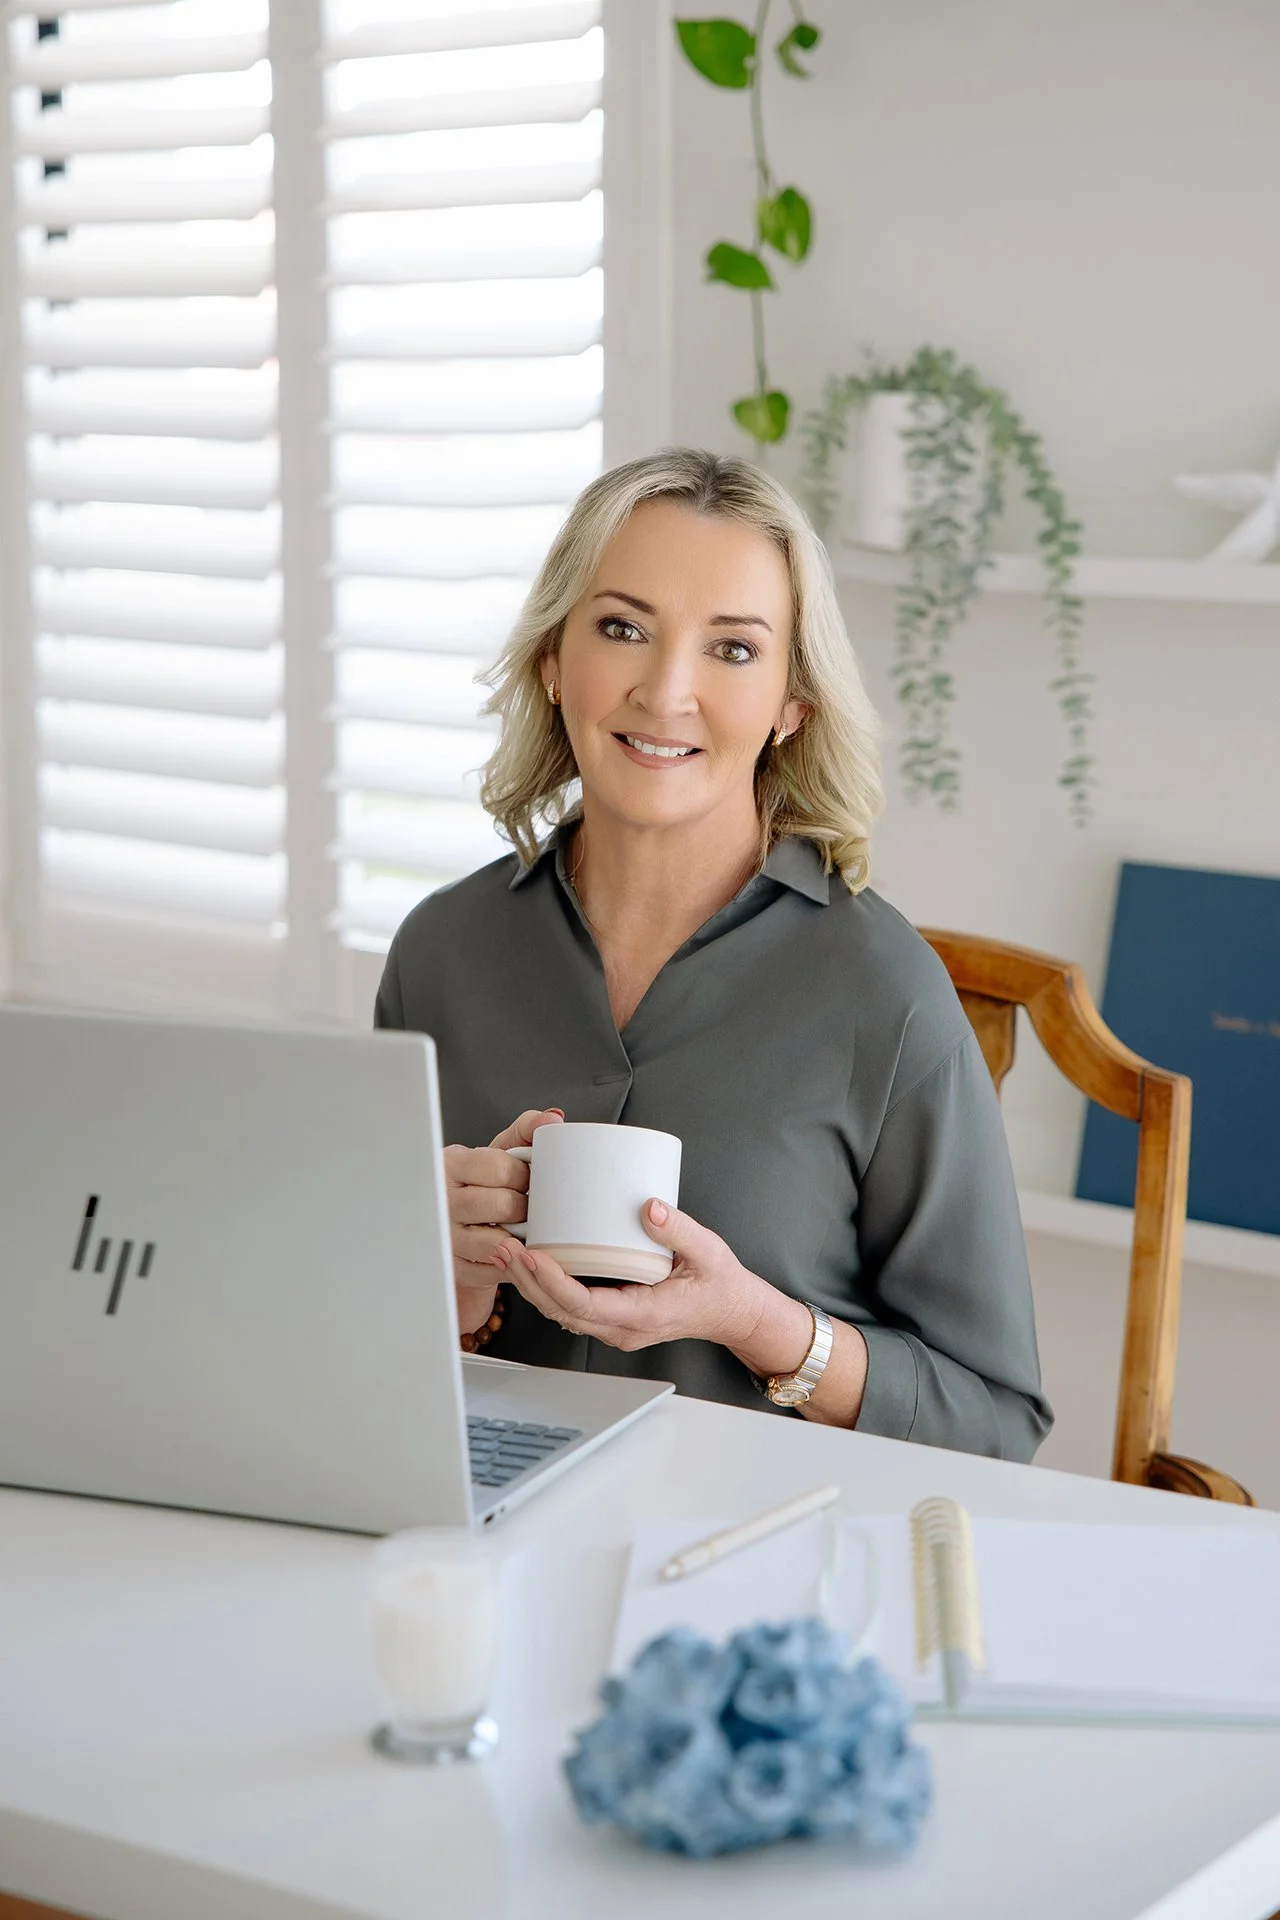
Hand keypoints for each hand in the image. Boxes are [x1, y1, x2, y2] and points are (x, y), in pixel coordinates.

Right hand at [444, 1108, 563, 1334]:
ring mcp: (446, 1236)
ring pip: (496, 1243)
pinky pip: (494, 1270)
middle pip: (501, 1206)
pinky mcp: (455, 1266)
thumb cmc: (485, 1184)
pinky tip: (516, 1249)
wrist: (463, 1223)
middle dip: (525, 1207)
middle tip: (530, 1206)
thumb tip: (554, 1119)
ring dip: (521, 1237)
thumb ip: (526, 1130)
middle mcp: (443, 1200)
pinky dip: (513, 1263)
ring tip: (525, 1228)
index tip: (529, 1180)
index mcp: (452, 1164)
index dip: (524, 1175)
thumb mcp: (501, 1152)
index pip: (498, 1168)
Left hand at [496, 1197, 775, 1354]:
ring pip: (561, 1313)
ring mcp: (615, 1327)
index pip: (584, 1306)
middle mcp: (622, 1328)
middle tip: (505, 1246)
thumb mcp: (708, 1251)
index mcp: (642, 1314)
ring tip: (509, 1251)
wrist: (733, 1313)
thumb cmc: (720, 1285)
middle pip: (561, 1312)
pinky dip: (547, 1288)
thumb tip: (648, 1207)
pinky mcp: (612, 1318)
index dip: (552, 1283)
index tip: (532, 1256)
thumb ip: (678, 1229)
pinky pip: (571, 1309)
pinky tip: (534, 1264)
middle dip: (528, 1280)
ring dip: (532, 1285)